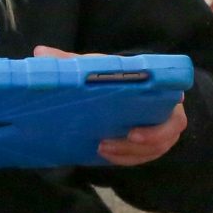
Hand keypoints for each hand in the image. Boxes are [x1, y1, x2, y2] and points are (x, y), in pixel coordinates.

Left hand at [33, 45, 185, 165]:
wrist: (126, 88)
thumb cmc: (116, 76)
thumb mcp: (98, 66)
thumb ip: (72, 61)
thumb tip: (41, 53)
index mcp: (162, 89)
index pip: (171, 106)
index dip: (157, 125)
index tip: (132, 131)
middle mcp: (168, 112)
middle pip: (166, 134)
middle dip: (142, 143)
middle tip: (108, 143)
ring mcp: (162, 132)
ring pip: (155, 150)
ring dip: (128, 154)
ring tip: (102, 149)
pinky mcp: (151, 145)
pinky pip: (143, 157)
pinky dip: (125, 159)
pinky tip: (105, 156)